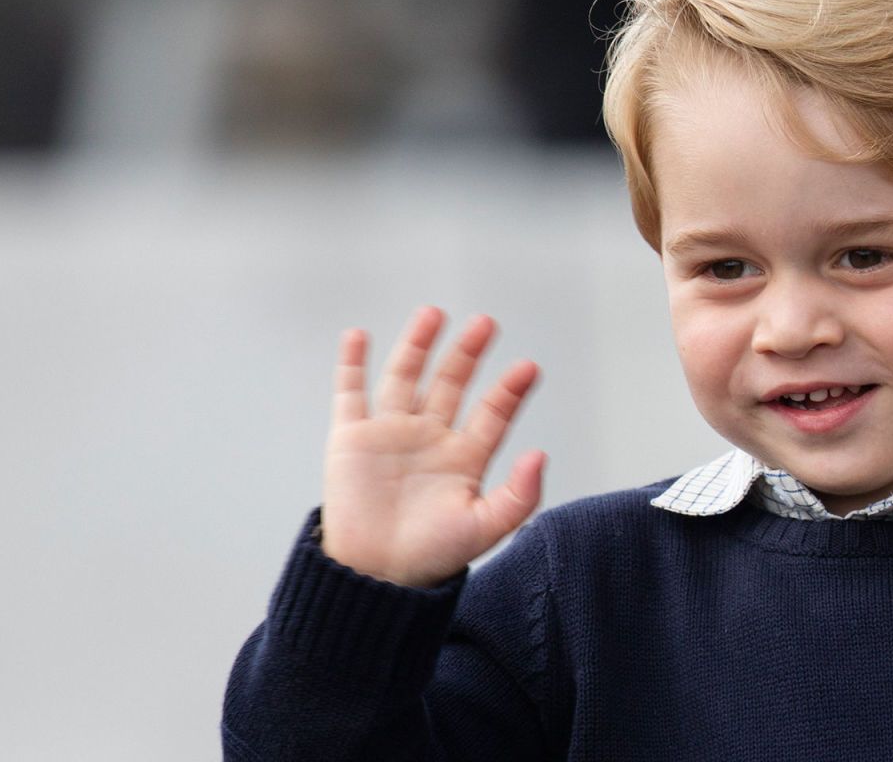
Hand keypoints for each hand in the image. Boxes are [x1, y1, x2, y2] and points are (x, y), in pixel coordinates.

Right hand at [320, 305, 545, 586]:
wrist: (376, 576)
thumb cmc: (434, 556)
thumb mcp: (486, 528)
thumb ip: (519, 495)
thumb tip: (541, 455)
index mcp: (465, 457)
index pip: (493, 413)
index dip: (510, 390)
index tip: (528, 368)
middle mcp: (430, 437)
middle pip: (452, 383)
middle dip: (467, 354)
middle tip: (486, 324)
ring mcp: (391, 434)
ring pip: (407, 377)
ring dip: (419, 345)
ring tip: (433, 314)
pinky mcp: (352, 439)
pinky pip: (351, 393)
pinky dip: (352, 364)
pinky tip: (360, 335)